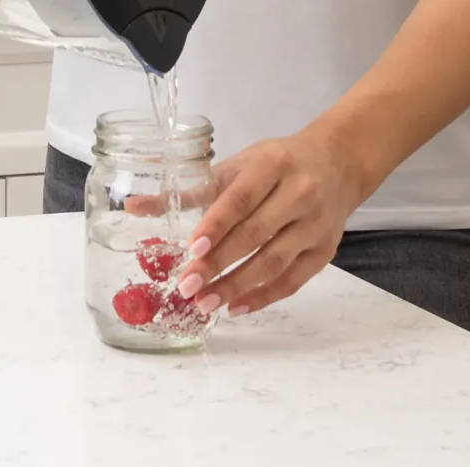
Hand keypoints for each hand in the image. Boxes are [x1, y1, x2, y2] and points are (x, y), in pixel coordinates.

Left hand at [174, 129, 366, 318]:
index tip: (191, 249)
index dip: (217, 224)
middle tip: (187, 286)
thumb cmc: (277, 163)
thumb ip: (191, 189)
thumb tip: (133, 207)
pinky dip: (263, 297)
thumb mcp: (239, 164)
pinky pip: (293, 280)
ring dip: (238, 286)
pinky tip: (236, 307)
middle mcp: (299, 193)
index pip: (243, 197)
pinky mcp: (325, 250)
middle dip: (219, 263)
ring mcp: (316, 224)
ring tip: (205, 302)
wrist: (337, 162)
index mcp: (273, 164)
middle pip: (256, 234)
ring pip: (275, 261)